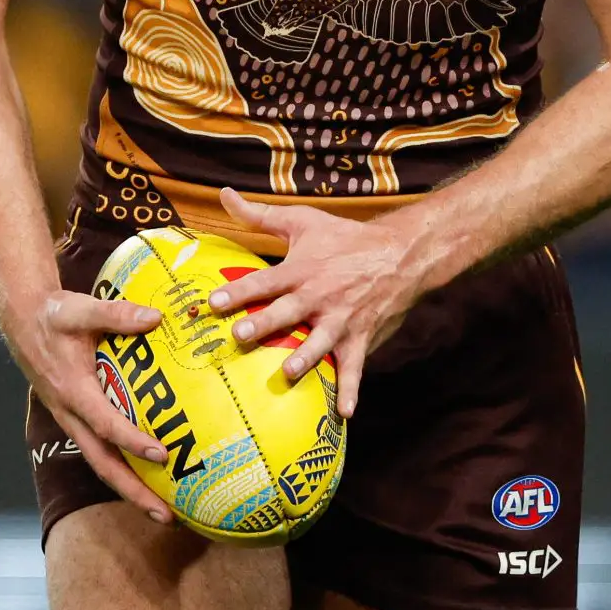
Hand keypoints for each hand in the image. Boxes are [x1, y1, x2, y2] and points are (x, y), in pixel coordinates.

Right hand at [3, 287, 174, 522]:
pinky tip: (148, 475)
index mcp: (73, 390)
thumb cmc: (54, 315)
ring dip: (129, 487)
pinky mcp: (76, 418)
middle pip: (102, 463)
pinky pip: (99, 450)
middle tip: (165, 513)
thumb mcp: (81, 308)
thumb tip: (155, 318)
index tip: (161, 455)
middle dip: (133, 491)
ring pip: (100, 462)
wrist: (23, 321)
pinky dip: (123, 467)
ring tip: (162, 509)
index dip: (132, 441)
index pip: (105, 424)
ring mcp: (72, 420)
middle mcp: (71, 414)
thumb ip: (117, 314)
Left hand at [208, 188, 427, 417]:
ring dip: (305, 357)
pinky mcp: (360, 336)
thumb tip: (224, 196)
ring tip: (288, 373)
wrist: (397, 252)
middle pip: (287, 311)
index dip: (239, 290)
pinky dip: (352, 390)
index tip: (213, 301)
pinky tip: (344, 414)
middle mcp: (319, 296)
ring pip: (320, 341)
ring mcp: (341, 319)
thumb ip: (259, 215)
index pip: (264, 280)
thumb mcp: (301, 221)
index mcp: (301, 269)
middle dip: (265, 324)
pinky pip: (355, 366)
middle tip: (241, 336)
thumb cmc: (343, 237)